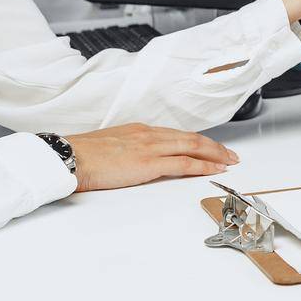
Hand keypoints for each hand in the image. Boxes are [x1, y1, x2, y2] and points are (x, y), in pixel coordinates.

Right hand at [64, 123, 239, 192]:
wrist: (69, 157)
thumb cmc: (82, 156)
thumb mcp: (110, 148)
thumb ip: (127, 151)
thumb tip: (134, 161)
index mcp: (138, 131)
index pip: (175, 135)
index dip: (196, 141)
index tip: (209, 148)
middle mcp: (148, 134)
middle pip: (190, 138)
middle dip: (213, 146)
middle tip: (230, 154)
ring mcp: (150, 147)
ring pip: (192, 146)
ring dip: (214, 154)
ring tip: (229, 161)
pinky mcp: (149, 162)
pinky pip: (184, 162)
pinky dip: (203, 165)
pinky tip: (215, 169)